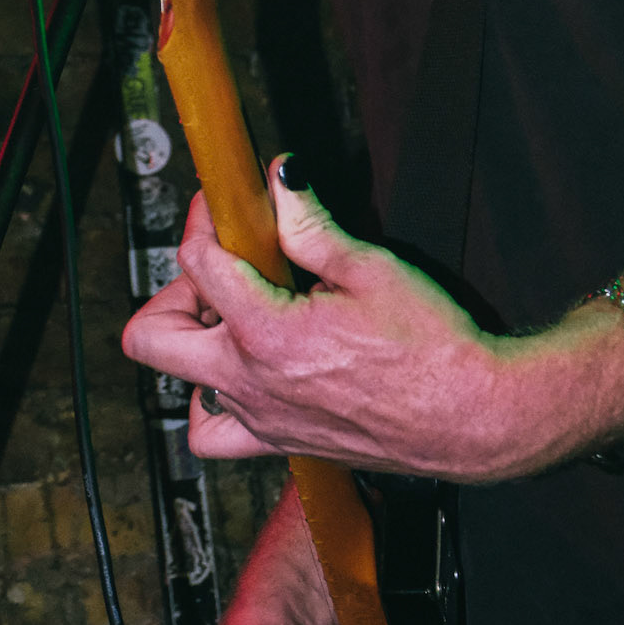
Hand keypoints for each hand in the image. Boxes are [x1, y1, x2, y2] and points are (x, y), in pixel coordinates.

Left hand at [121, 162, 511, 479]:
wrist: (471, 418)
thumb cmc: (432, 348)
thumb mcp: (372, 268)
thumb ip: (310, 225)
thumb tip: (279, 180)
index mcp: (266, 333)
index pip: (198, 263)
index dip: (205, 219)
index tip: (224, 202)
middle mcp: (249, 383)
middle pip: (152, 336)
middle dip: (173, 289)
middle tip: (218, 266)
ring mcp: (260, 420)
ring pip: (180, 383)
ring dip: (193, 343)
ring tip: (234, 316)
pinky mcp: (280, 444)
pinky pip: (216, 433)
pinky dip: (213, 402)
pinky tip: (245, 372)